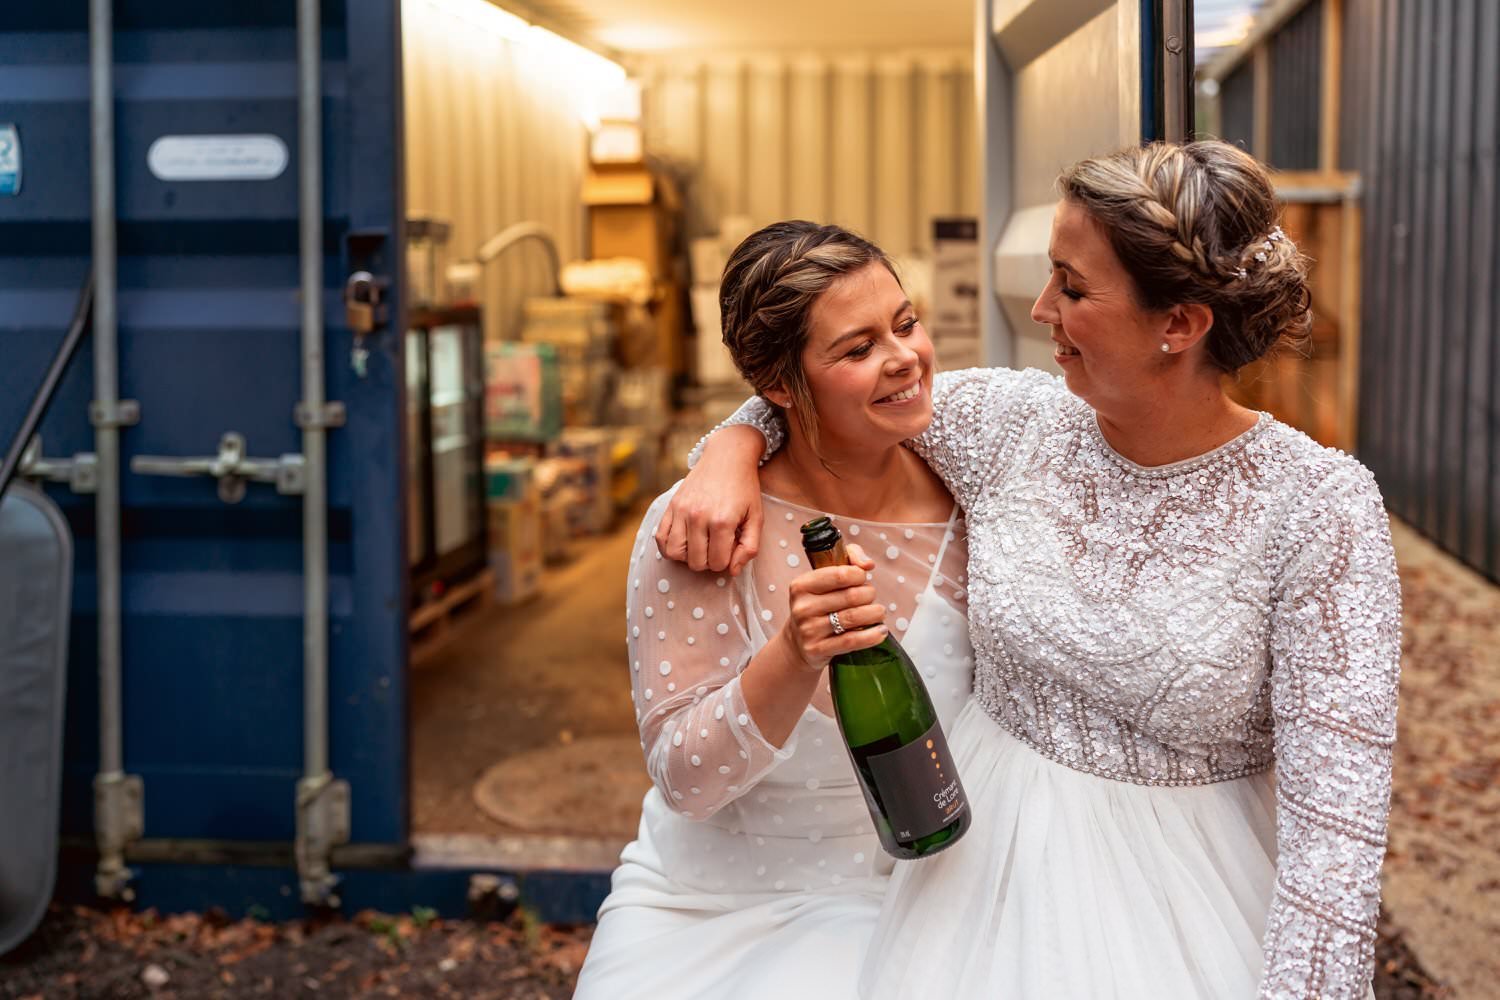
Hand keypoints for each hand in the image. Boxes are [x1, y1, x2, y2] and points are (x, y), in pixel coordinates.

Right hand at [656, 425, 763, 573]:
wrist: (726, 457)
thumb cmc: (744, 489)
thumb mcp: (756, 517)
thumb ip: (749, 547)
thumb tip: (732, 571)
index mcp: (722, 521)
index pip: (718, 563)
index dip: (727, 561)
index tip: (731, 547)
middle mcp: (698, 517)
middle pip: (697, 563)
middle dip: (709, 561)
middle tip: (717, 546)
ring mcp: (681, 511)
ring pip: (675, 554)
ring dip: (689, 556)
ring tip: (700, 545)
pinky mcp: (670, 506)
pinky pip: (660, 539)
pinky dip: (669, 547)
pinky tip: (684, 541)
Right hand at [777, 544, 886, 671]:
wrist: (798, 642)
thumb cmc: (819, 604)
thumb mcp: (824, 578)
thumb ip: (849, 559)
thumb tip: (868, 564)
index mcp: (802, 585)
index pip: (840, 574)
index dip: (859, 575)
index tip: (862, 579)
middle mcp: (803, 607)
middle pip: (852, 596)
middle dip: (869, 595)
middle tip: (870, 598)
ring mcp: (809, 630)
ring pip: (854, 617)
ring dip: (875, 614)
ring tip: (879, 613)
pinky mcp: (817, 649)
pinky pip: (851, 641)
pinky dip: (872, 636)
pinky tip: (880, 631)